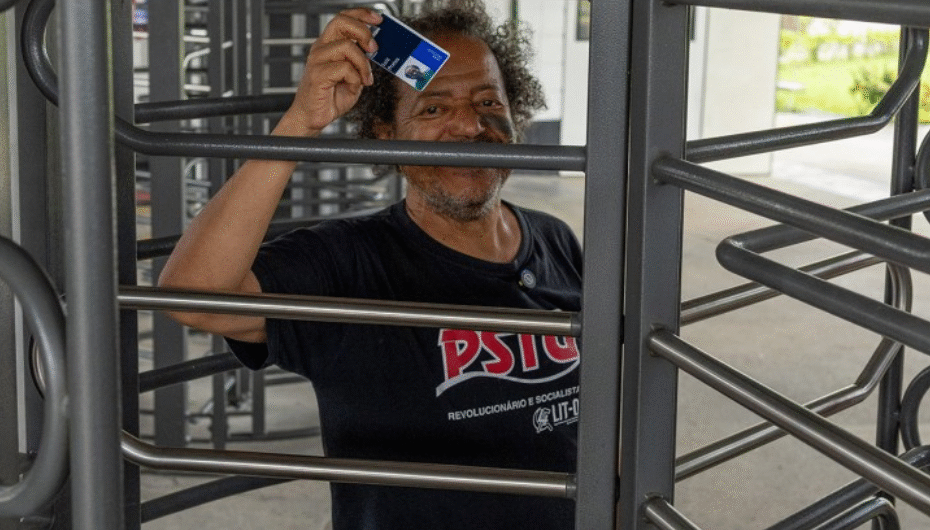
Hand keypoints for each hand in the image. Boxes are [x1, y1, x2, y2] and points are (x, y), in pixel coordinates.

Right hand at [288, 9, 381, 135]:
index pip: (342, 18)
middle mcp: (321, 48)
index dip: (361, 15)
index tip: (378, 20)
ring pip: (347, 46)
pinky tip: (353, 86)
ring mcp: (317, 60)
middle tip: (374, 48)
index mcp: (329, 45)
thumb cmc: (330, 97)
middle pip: (341, 22)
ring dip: (362, 63)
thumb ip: (362, 62)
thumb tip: (375, 50)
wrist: (313, 117)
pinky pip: (344, 68)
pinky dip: (355, 78)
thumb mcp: (354, 76)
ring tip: (365, 78)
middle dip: (363, 31)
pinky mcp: (318, 74)